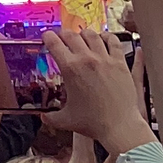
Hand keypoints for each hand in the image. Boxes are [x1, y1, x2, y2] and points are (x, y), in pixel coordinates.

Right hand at [42, 28, 154, 152]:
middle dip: (63, 34)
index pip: (53, 42)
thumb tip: (42, 118)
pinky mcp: (120, 63)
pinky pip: (113, 42)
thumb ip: (51, 118)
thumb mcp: (67, 120)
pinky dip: (107, 37)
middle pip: (70, 35)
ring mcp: (104, 59)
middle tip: (62, 38)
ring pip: (91, 35)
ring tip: (82, 37)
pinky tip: (104, 38)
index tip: (47, 38)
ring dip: (83, 34)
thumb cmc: (94, 124)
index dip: (47, 37)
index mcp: (70, 68)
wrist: (121, 128)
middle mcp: (86, 59)